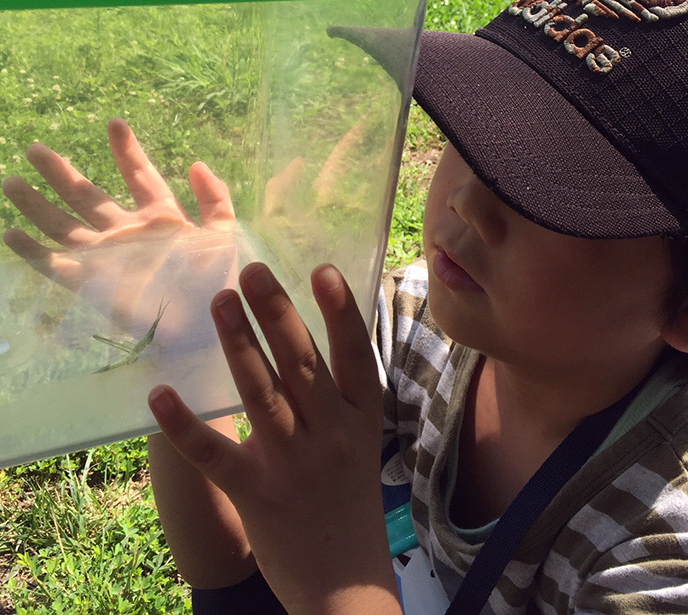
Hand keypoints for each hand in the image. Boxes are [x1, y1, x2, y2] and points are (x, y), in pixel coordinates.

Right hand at [2, 118, 237, 343]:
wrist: (204, 329)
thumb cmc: (216, 285)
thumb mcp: (223, 235)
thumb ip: (215, 199)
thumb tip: (197, 163)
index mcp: (161, 217)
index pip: (139, 176)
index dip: (127, 151)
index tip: (114, 123)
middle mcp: (127, 232)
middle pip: (88, 195)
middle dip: (61, 172)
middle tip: (35, 148)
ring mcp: (107, 256)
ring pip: (64, 224)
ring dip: (37, 204)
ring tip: (11, 181)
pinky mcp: (93, 283)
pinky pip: (55, 264)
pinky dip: (32, 251)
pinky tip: (10, 234)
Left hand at [148, 261, 399, 614]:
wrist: (345, 586)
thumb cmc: (350, 499)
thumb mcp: (361, 440)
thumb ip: (338, 392)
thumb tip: (303, 329)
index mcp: (362, 418)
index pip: (356, 355)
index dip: (341, 312)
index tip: (323, 269)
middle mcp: (332, 435)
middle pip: (303, 365)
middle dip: (277, 313)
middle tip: (252, 269)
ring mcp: (294, 465)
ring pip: (262, 395)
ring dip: (238, 345)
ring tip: (219, 301)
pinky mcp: (257, 495)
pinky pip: (216, 456)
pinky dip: (185, 425)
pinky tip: (160, 394)